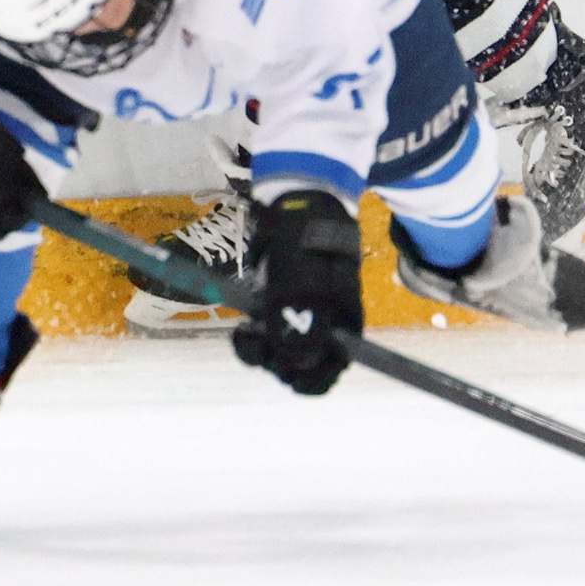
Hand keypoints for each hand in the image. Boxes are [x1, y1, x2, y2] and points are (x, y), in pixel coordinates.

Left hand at [231, 189, 362, 394]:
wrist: (296, 204)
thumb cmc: (306, 244)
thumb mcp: (302, 285)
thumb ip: (299, 326)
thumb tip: (297, 363)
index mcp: (343, 324)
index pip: (333, 368)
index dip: (314, 381)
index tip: (291, 381)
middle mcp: (324, 324)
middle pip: (303, 364)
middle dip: (279, 362)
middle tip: (261, 346)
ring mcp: (300, 315)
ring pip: (279, 351)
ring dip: (260, 351)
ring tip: (245, 335)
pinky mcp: (279, 306)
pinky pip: (265, 335)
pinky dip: (252, 337)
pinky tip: (241, 330)